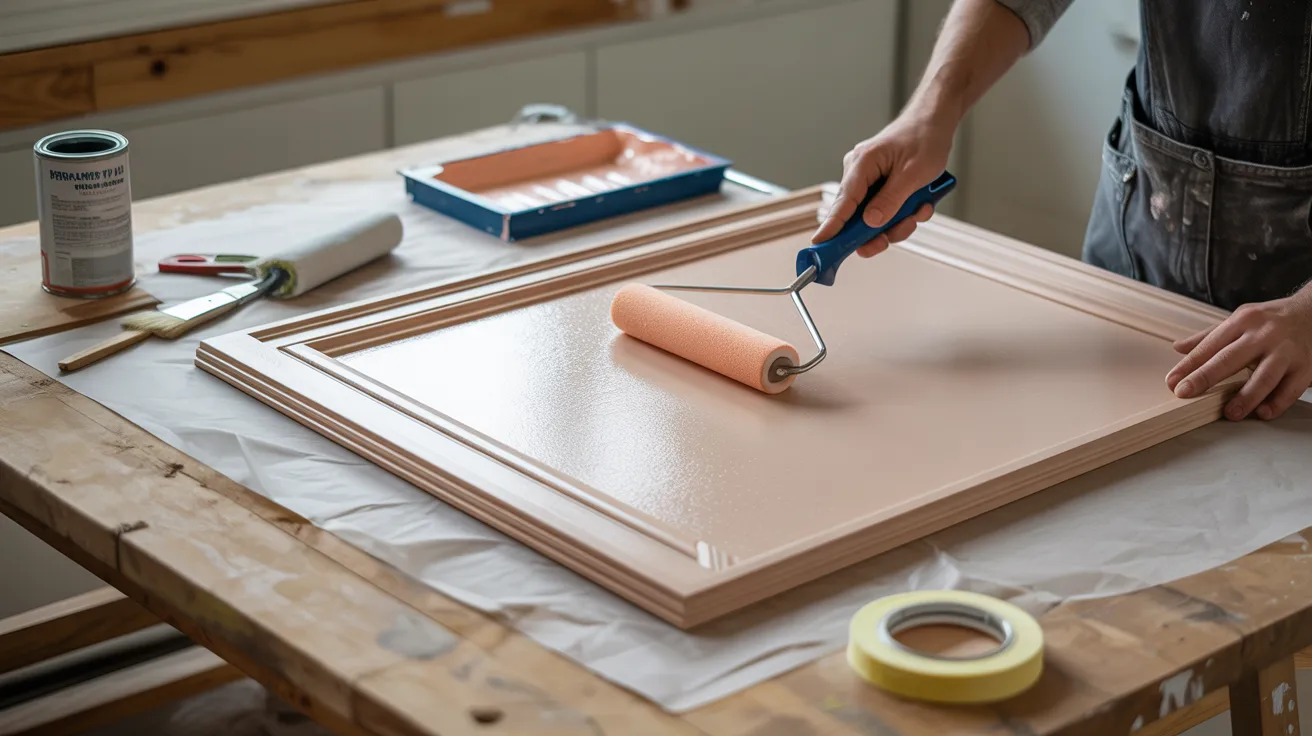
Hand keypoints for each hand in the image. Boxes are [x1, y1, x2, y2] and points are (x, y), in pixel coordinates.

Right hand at [811, 110, 955, 255]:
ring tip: (919, 210)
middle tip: (897, 232)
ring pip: (874, 216)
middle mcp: (859, 172)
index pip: (843, 202)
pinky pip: (884, 208)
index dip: (832, 226)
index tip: (820, 244)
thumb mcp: (913, 174)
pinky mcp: (878, 184)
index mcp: (862, 163)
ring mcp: (868, 179)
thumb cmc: (925, 138)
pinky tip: (919, 203)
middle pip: (857, 215)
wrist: (935, 121)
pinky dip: (902, 212)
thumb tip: (870, 223)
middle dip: (880, 229)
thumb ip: (890, 200)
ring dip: (898, 221)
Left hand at [1167, 291, 1311, 420]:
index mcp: (1243, 321)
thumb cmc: (1271, 321)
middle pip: (1231, 358)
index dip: (1189, 364)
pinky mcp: (1307, 367)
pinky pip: (1291, 388)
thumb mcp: (1241, 320)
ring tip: (1229, 413)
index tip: (1171, 381)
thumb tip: (1178, 347)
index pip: (1210, 345)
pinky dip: (1277, 402)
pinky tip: (1263, 413)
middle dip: (1206, 377)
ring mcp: (1287, 351)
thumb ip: (1209, 336)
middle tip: (1185, 393)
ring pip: (1265, 376)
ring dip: (1246, 397)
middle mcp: (1264, 334)